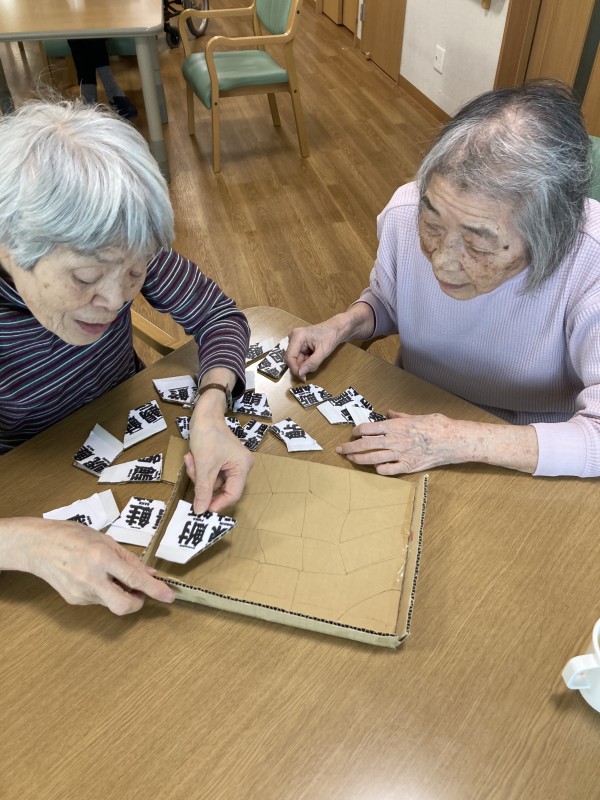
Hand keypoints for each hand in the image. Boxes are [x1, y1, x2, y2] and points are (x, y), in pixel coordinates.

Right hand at [13, 517, 175, 613]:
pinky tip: (93, 576)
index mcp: (101, 558)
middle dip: (137, 603)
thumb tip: (150, 573)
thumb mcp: (105, 540)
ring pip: (111, 602)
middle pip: (123, 606)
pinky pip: (98, 600)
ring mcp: (81, 592)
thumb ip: (129, 559)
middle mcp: (91, 578)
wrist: (38, 546)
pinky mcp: (74, 600)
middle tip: (140, 591)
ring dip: (119, 593)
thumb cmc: (72, 536)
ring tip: (109, 574)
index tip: (169, 596)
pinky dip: (104, 591)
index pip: (134, 579)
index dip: (154, 589)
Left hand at [185, 415, 253, 513]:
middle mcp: (240, 467)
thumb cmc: (208, 434)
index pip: (233, 494)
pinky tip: (192, 457)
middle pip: (221, 488)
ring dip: (198, 473)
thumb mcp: (204, 464)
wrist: (204, 413)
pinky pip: (210, 473)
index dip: (217, 503)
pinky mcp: (222, 460)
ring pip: (212, 481)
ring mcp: (231, 464)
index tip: (201, 509)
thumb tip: (200, 511)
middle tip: (192, 470)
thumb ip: (203, 490)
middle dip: (203, 481)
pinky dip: (199, 468)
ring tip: (190, 459)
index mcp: (242, 467)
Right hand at [285, 322, 341, 379]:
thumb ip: (312, 362)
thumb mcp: (323, 351)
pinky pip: (299, 357)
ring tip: (316, 360)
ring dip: (305, 364)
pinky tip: (314, 357)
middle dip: (301, 366)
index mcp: (297, 336)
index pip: (290, 357)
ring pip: (295, 359)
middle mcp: (293, 338)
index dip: (295, 369)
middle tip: (312, 369)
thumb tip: (300, 373)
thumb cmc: (331, 336)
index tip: (303, 378)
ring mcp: (295, 341)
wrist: (336, 329)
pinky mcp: (298, 345)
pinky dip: (306, 361)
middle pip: (291, 358)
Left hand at [336, 411, 461, 474]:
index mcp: (396, 426)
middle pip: (365, 444)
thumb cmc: (438, 426)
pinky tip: (374, 468)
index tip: (354, 433)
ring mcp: (400, 455)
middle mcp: (395, 440)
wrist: (453, 441)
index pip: (368, 429)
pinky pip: (388, 470)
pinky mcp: (408, 467)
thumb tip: (390, 413)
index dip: (357, 431)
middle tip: (340, 449)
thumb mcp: (417, 416)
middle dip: (350, 447)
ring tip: (350, 459)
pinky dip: (378, 469)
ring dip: (359, 459)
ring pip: (373, 458)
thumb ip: (401, 417)